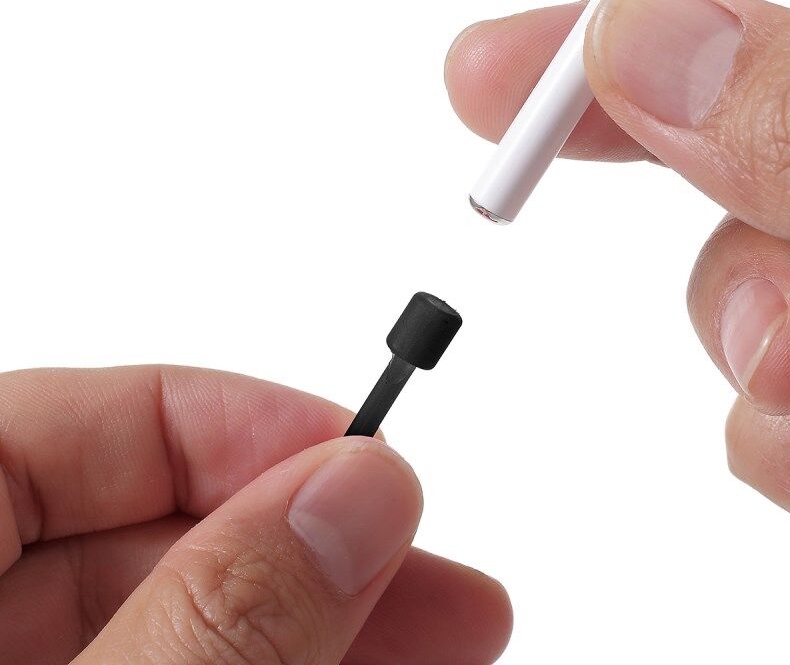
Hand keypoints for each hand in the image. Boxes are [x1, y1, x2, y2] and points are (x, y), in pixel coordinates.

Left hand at [0, 366, 510, 663]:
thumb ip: (208, 622)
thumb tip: (352, 495)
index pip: (73, 423)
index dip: (239, 426)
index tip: (364, 465)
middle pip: (139, 534)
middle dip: (307, 553)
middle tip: (438, 589)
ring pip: (168, 624)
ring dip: (313, 620)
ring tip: (440, 643)